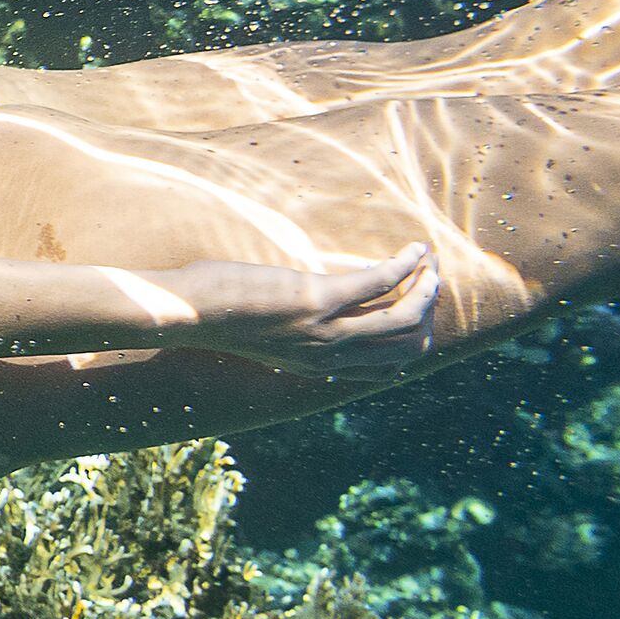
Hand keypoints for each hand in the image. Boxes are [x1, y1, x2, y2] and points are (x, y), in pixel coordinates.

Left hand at [170, 246, 441, 374]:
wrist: (186, 313)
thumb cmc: (219, 316)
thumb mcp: (269, 336)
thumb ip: (299, 333)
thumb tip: (318, 311)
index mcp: (318, 367)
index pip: (386, 368)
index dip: (412, 341)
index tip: (422, 312)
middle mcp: (328, 357)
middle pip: (404, 345)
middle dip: (426, 312)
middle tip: (433, 281)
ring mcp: (325, 331)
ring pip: (401, 316)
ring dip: (424, 287)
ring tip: (430, 263)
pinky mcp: (318, 299)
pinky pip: (379, 282)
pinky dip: (404, 264)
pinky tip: (413, 250)